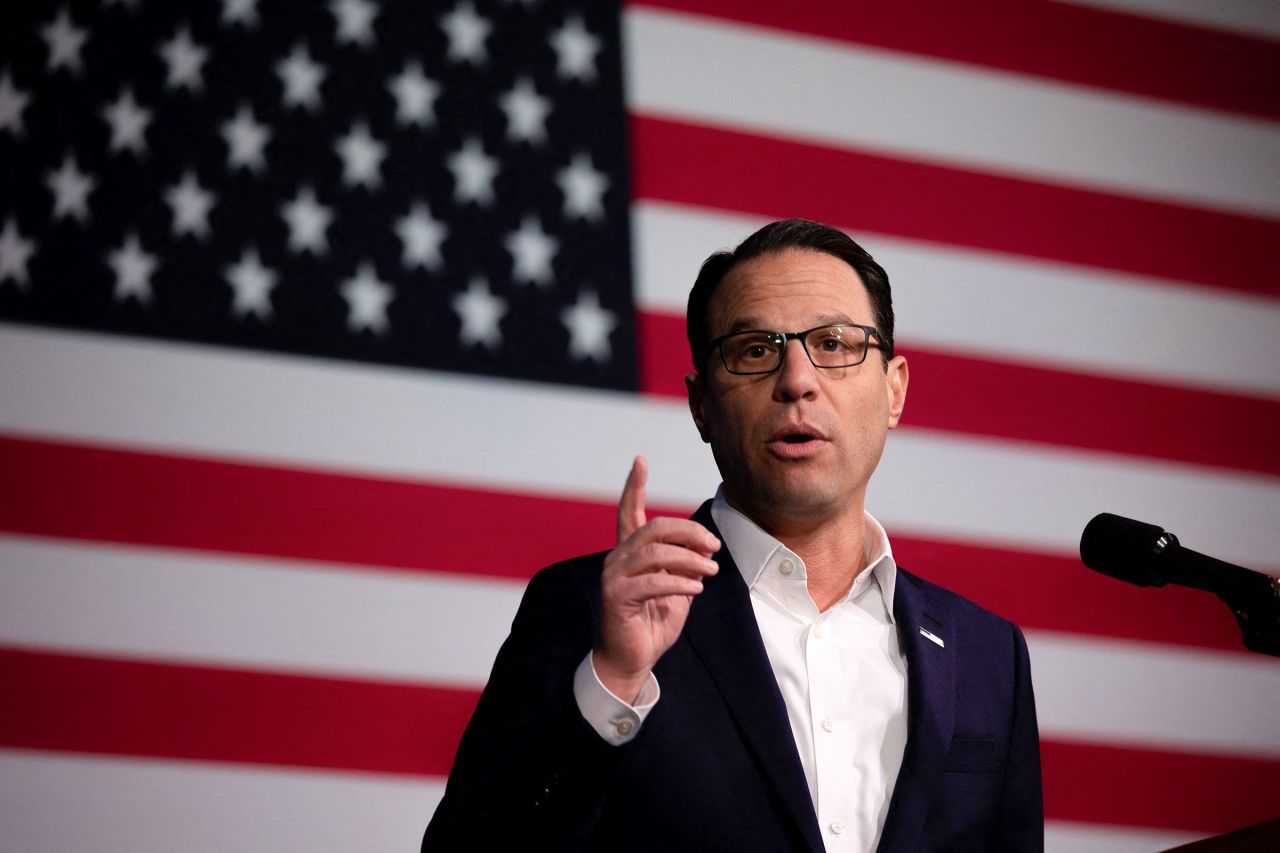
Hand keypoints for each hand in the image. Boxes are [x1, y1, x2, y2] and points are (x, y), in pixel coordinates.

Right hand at [594, 456, 719, 703]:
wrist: (631, 661)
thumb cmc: (651, 624)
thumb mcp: (676, 590)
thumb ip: (685, 566)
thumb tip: (703, 549)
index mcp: (628, 553)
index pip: (627, 511)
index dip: (633, 485)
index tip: (640, 460)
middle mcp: (617, 559)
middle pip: (653, 528)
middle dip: (688, 532)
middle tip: (713, 547)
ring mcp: (613, 577)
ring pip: (655, 553)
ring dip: (689, 559)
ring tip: (710, 570)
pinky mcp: (616, 597)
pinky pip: (653, 581)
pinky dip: (680, 582)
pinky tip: (697, 588)